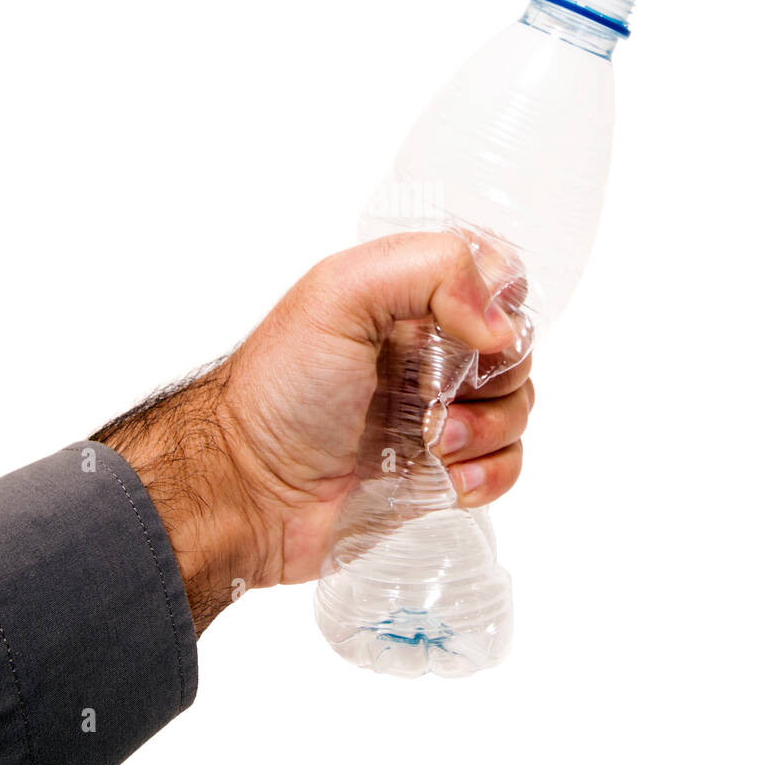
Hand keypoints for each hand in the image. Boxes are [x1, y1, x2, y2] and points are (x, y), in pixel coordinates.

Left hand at [97, 233, 534, 633]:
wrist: (248, 492)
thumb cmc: (282, 389)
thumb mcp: (339, 295)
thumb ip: (430, 271)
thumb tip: (500, 325)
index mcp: (406, 299)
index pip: (494, 277)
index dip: (500, 302)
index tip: (474, 331)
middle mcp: (427, 351)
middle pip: (515, 346)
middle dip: (493, 375)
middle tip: (434, 396)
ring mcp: (438, 413)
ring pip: (517, 407)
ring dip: (488, 428)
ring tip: (433, 443)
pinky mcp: (443, 473)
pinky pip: (507, 465)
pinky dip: (489, 472)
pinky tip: (447, 478)